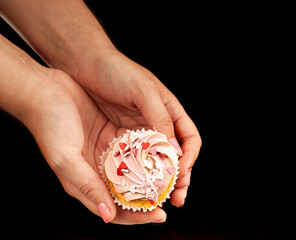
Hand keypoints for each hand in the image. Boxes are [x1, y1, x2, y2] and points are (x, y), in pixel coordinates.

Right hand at [26, 69, 166, 223]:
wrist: (46, 91)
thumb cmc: (50, 126)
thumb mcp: (66, 159)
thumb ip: (87, 187)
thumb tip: (108, 216)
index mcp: (87, 184)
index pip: (116, 209)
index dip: (138, 216)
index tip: (160, 215)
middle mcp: (100, 172)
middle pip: (131, 193)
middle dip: (152, 198)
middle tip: (175, 197)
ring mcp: (109, 154)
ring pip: (137, 171)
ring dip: (155, 176)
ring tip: (175, 178)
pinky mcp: (114, 136)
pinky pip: (137, 148)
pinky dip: (150, 153)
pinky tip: (164, 152)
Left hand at [76, 51, 201, 205]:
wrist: (85, 65)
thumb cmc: (118, 72)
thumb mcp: (143, 91)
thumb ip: (160, 117)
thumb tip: (174, 148)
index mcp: (170, 112)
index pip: (189, 139)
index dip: (190, 157)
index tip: (182, 173)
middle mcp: (157, 125)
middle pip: (175, 156)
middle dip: (178, 178)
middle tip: (176, 198)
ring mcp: (138, 134)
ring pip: (154, 163)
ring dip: (158, 182)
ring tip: (157, 200)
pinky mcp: (120, 139)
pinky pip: (132, 161)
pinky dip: (137, 175)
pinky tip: (134, 188)